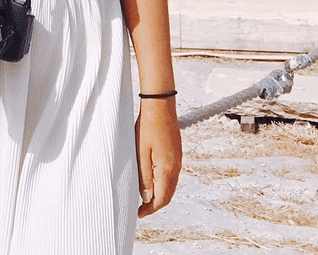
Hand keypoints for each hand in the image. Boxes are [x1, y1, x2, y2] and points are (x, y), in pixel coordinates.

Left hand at [135, 100, 181, 215]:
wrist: (160, 103)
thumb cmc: (148, 126)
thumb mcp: (141, 152)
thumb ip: (144, 177)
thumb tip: (147, 197)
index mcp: (167, 168)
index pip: (162, 198)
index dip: (150, 209)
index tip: (139, 213)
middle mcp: (176, 166)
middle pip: (168, 195)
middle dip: (156, 204)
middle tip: (142, 208)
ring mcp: (178, 159)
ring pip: (171, 185)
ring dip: (160, 194)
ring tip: (145, 196)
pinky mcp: (177, 152)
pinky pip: (172, 175)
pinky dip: (164, 183)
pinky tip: (153, 179)